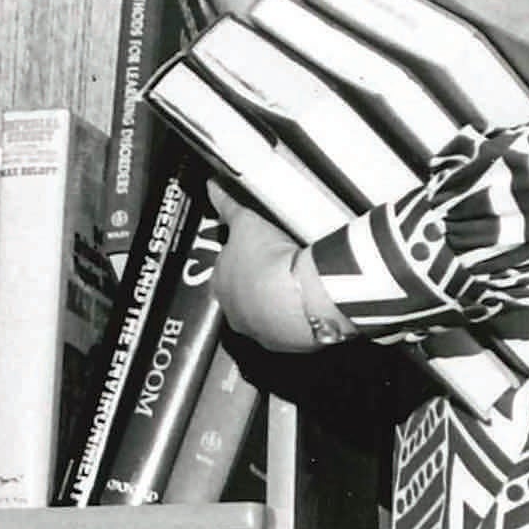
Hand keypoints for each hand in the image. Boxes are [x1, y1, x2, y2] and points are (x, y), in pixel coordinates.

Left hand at [210, 209, 333, 351]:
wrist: (300, 294)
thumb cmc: (267, 256)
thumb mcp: (247, 222)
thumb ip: (229, 204)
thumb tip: (213, 185)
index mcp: (220, 286)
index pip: (228, 271)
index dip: (246, 258)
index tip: (264, 250)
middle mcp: (235, 315)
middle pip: (248, 295)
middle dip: (263, 282)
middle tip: (286, 265)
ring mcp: (262, 332)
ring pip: (271, 313)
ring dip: (283, 300)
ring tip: (303, 283)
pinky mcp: (289, 343)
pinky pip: (296, 326)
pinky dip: (303, 314)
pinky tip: (315, 300)